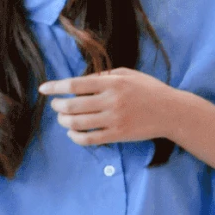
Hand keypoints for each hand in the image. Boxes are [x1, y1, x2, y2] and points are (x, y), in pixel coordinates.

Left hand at [39, 68, 179, 146]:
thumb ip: (104, 76)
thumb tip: (80, 81)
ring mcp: (114, 119)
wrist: (172, 112)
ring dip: (64, 121)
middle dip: (58, 106)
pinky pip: (89, 139)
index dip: (55, 87)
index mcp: (112, 83)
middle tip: (56, 105)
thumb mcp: (128, 74)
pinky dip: (75, 137)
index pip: (75, 85)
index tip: (43, 89)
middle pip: (72, 105)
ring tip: (63, 118)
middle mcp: (111, 101)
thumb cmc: (149, 90)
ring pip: (77, 123)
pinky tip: (72, 133)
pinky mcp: (117, 135)